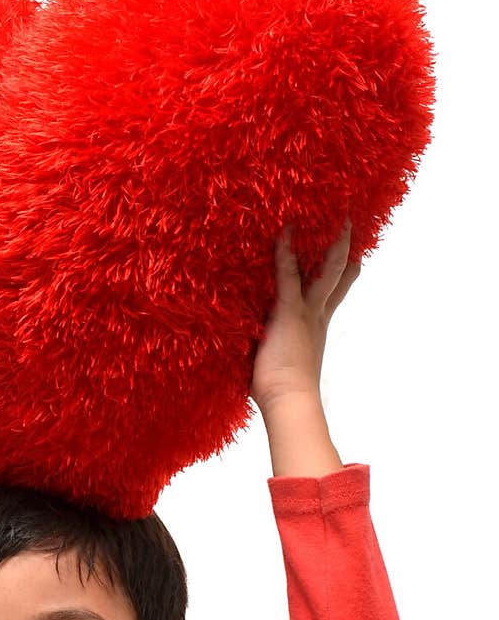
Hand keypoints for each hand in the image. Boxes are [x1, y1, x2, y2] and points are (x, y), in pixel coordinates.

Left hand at [250, 216, 360, 414]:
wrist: (290, 401)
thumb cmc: (282, 392)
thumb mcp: (284, 363)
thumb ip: (280, 349)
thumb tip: (264, 350)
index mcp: (317, 327)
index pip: (333, 295)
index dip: (345, 276)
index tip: (354, 260)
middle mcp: (317, 316)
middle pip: (337, 277)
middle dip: (344, 252)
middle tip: (351, 229)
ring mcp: (306, 311)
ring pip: (325, 270)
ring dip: (331, 243)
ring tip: (338, 218)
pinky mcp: (289, 310)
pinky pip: (288, 273)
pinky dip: (286, 251)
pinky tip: (286, 230)